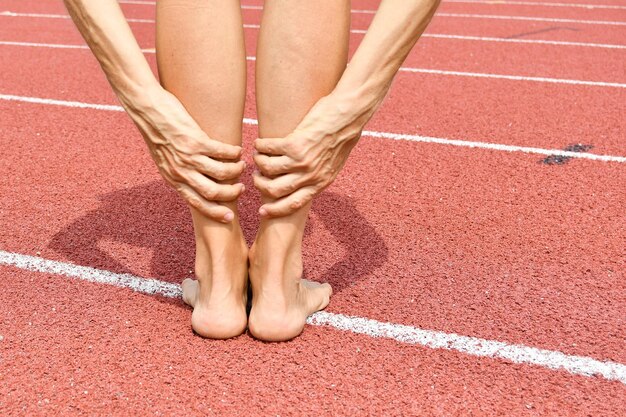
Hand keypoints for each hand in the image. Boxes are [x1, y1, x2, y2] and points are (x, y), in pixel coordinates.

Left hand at [123, 86, 244, 222]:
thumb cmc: (156, 133)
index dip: (215, 213)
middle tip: (240, 189)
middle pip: (212, 193)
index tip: (229, 217)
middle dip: (231, 194)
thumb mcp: (163, 160)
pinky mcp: (196, 141)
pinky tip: (238, 151)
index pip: (197, 203)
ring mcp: (188, 157)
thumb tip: (195, 181)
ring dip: (235, 171)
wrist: (145, 109)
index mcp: (173, 179)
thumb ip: (178, 173)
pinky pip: (222, 153)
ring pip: (221, 174)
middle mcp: (180, 172)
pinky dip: (233, 153)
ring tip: (240, 166)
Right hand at [253, 94, 373, 217]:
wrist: (349, 117)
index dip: (275, 210)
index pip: (293, 204)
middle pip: (275, 190)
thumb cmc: (342, 136)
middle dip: (260, 185)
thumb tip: (303, 181)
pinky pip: (268, 149)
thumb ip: (318, 175)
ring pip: (268, 169)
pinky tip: (259, 143)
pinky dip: (260, 147)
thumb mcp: (334, 164)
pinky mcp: (294, 144)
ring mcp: (302, 161)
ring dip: (258, 163)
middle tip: (257, 176)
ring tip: (258, 155)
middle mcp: (310, 176)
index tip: (262, 210)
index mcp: (321, 183)